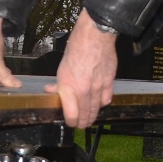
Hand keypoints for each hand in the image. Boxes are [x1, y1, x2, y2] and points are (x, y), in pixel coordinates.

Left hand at [45, 10, 117, 127]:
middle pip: (85, 115)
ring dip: (92, 116)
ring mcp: (98, 87)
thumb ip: (59, 83)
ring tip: (90, 119)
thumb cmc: (76, 48)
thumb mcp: (62, 67)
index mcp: (69, 87)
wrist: (95, 36)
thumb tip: (53, 90)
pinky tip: (100, 104)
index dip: (71, 122)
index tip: (70, 122)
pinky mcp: (109, 82)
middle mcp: (83, 90)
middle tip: (81, 125)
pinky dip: (102, 104)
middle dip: (82, 122)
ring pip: (96, 109)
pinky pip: (106, 99)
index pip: (71, 115)